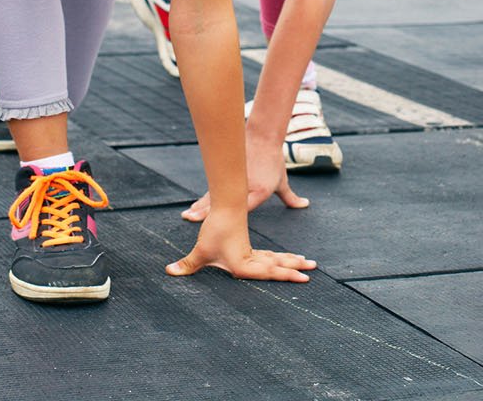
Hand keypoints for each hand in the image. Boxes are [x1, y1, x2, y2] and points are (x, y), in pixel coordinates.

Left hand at [165, 210, 315, 281]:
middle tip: (313, 271)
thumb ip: (187, 264)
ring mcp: (253, 251)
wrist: (223, 205)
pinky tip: (288, 259)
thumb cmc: (214, 229)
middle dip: (295, 268)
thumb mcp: (200, 251)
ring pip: (277, 258)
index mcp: (244, 264)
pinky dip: (281, 257)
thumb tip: (169, 272)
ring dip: (292, 261)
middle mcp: (252, 258)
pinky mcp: (249, 245)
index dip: (287, 276)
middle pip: (278, 265)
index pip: (269, 273)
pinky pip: (270, 254)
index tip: (303, 278)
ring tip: (309, 263)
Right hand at [181, 132, 308, 221]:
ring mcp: (233, 179)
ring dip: (201, 207)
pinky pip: (213, 189)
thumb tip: (305, 204)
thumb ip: (290, 196)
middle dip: (208, 211)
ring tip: (188, 216)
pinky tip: (193, 208)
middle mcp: (245, 185)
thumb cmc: (273, 162)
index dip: (233, 213)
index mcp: (260, 189)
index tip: (223, 220)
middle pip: (224, 200)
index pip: (246, 204)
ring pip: (215, 195)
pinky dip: (204, 200)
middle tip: (192, 219)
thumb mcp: (282, 181)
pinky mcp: (226, 174)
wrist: (263, 137)